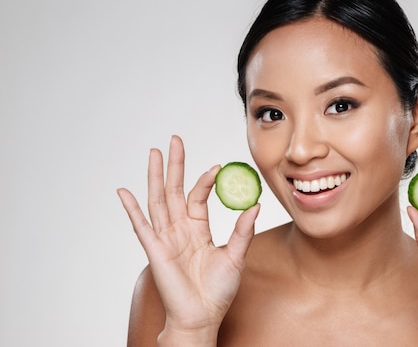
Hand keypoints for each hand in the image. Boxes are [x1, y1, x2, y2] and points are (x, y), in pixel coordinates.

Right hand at [117, 136, 258, 340]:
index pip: (198, 196)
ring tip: (153, 152)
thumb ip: (243, 230)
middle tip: (174, 140)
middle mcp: (179, 229)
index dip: (205, 180)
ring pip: (158, 200)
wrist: (203, 316)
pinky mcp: (155, 250)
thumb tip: (255, 204)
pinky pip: (141, 226)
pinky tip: (124, 191)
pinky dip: (132, 209)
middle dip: (174, 165)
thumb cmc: (218, 290)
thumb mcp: (236, 256)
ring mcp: (165, 238)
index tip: (217, 166)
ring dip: (155, 176)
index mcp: (197, 228)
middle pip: (174, 190)